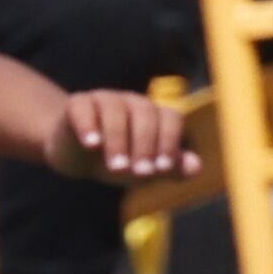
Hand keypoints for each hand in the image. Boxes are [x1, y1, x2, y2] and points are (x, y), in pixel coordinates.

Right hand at [43, 89, 203, 183]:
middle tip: (140, 174)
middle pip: (145, 113)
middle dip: (145, 145)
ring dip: (118, 140)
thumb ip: (171, 168)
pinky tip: (92, 144)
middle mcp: (132, 103)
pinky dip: (88, 125)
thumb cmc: (119, 160)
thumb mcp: (144, 169)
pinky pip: (83, 107)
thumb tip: (196, 167)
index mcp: (154, 116)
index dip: (169, 141)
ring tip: (117, 168)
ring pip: (115, 110)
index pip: (171, 118)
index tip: (162, 169)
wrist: (76, 156)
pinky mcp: (77, 104)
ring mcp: (104, 99)